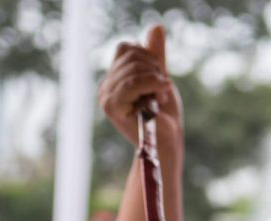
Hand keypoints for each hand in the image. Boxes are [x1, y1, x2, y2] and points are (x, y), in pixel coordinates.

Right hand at [98, 25, 182, 148]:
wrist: (165, 142)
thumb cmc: (163, 115)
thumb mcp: (160, 78)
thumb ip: (156, 55)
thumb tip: (156, 28)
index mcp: (113, 79)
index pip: (126, 49)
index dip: (148, 56)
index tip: (160, 78)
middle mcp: (105, 88)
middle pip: (129, 55)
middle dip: (154, 68)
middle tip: (162, 90)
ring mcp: (106, 97)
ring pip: (132, 68)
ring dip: (155, 79)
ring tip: (160, 98)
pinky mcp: (112, 107)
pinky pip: (133, 83)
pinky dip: (153, 84)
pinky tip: (162, 93)